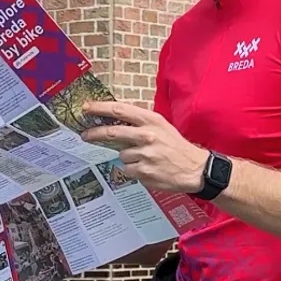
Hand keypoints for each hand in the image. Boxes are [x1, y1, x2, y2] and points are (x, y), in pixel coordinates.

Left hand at [79, 101, 209, 193]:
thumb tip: (113, 122)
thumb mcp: (161, 127)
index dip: (99, 108)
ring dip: (128, 157)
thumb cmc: (176, 146)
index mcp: (151, 120)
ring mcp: (145, 155)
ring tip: (145, 159)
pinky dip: (134, 170)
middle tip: (85, 135)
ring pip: (121, 155)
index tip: (85, 108)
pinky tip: (148, 169)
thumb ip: (139, 123)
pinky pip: (127, 170)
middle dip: (94, 134)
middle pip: (112, 132)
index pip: (119, 110)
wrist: (195, 169)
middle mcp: (147, 135)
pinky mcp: (143, 172)